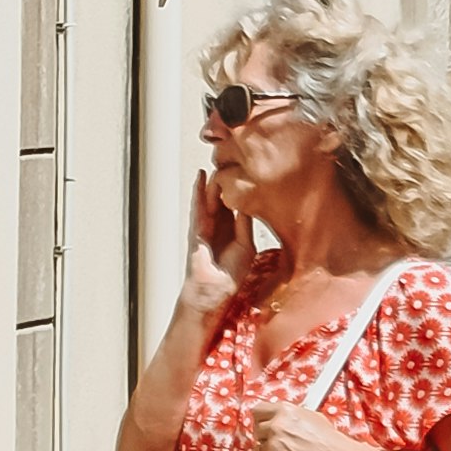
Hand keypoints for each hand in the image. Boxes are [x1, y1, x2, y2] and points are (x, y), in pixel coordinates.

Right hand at [183, 168, 251, 321]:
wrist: (215, 293)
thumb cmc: (229, 274)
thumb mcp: (246, 246)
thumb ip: (246, 225)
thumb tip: (249, 204)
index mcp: (233, 228)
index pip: (239, 201)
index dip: (244, 186)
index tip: (253, 168)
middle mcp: (220, 224)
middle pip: (224, 195)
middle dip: (229, 178)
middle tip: (236, 157)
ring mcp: (206, 225)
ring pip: (211, 197)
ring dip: (214, 180)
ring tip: (219, 160)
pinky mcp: (197, 229)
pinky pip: (198, 206)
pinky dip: (198, 192)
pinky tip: (201, 177)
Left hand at [247, 400, 375, 450]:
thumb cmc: (330, 440)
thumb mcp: (312, 416)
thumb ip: (290, 415)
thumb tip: (279, 417)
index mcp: (285, 410)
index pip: (257, 410)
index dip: (262, 419)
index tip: (265, 424)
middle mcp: (276, 426)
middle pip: (256, 430)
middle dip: (265, 436)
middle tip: (278, 442)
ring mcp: (273, 446)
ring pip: (257, 448)